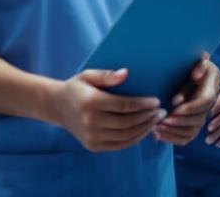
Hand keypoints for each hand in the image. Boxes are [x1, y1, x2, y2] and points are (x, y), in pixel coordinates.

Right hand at [49, 68, 164, 151]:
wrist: (57, 107)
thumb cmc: (77, 87)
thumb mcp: (88, 75)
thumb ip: (107, 75)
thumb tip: (126, 73)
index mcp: (91, 102)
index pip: (124, 105)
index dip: (142, 104)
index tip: (156, 101)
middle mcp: (91, 122)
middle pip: (127, 122)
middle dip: (147, 117)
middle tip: (162, 111)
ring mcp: (92, 137)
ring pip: (126, 136)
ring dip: (144, 129)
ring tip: (156, 120)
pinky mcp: (93, 146)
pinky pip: (119, 145)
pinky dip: (134, 139)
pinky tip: (144, 130)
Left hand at [153, 54, 218, 144]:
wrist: (199, 74)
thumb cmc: (197, 66)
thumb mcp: (201, 62)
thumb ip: (199, 66)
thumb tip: (195, 76)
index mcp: (211, 90)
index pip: (205, 103)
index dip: (190, 108)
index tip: (174, 109)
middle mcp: (209, 107)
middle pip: (198, 120)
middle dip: (179, 122)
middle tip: (161, 121)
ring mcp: (201, 117)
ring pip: (192, 132)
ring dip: (174, 132)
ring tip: (156, 128)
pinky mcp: (193, 124)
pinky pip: (186, 137)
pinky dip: (172, 138)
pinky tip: (157, 135)